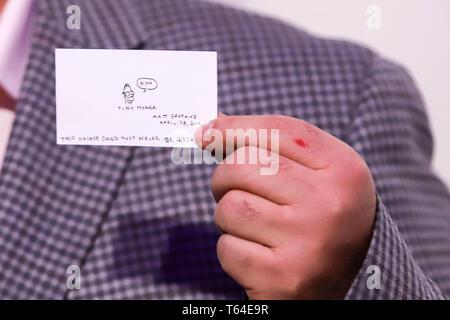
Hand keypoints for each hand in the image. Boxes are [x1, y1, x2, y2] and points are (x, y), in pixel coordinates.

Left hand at [195, 114, 376, 298]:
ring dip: (228, 216)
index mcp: (343, 170)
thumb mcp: (316, 175)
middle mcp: (329, 204)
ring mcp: (308, 243)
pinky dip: (232, 249)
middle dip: (224, 177)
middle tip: (231, 190)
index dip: (235, 127)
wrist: (351, 280)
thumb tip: (212, 126)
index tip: (207, 132)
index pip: (277, 131)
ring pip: (230, 206)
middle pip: (243, 165)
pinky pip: (227, 248)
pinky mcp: (283, 278)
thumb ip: (272, 147)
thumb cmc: (321, 217)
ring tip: (252, 226)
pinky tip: (256, 254)